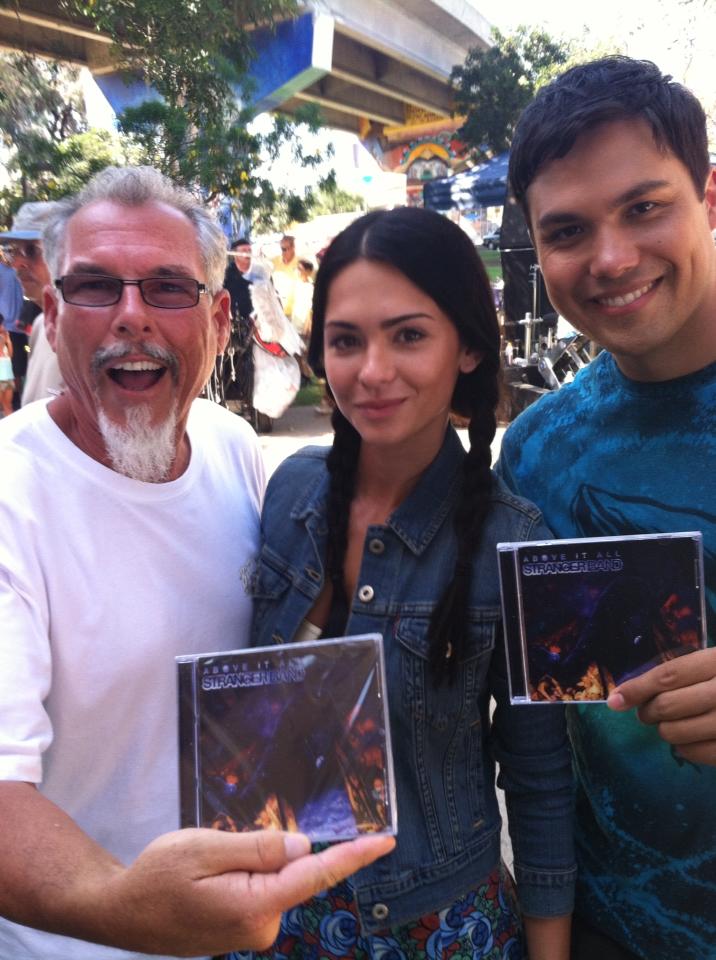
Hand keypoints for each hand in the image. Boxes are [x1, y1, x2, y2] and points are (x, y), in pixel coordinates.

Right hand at [103, 828, 395, 955]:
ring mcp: (249, 932)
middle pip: (291, 872)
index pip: (316, 874)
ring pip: (272, 879)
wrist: (120, 912)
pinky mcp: (239, 930)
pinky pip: (257, 891)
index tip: (385, 840)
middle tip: (217, 847)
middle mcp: (260, 926)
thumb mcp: (206, 847)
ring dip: (250, 862)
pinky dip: (243, 874)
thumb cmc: (158, 875)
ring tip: (203, 865)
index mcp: (255, 905)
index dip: (353, 855)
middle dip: (271, 848)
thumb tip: (304, 847)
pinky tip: (207, 877)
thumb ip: (259, 847)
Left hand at [607, 647, 715, 765]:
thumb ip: (685, 673)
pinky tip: (687, 743)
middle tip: (647, 713)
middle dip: (648, 712)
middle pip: (668, 705)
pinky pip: (698, 754)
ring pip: (677, 733)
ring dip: (665, 731)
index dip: (636, 688)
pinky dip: (685, 750)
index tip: (614, 700)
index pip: (668, 676)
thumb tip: (629, 693)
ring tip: (671, 726)